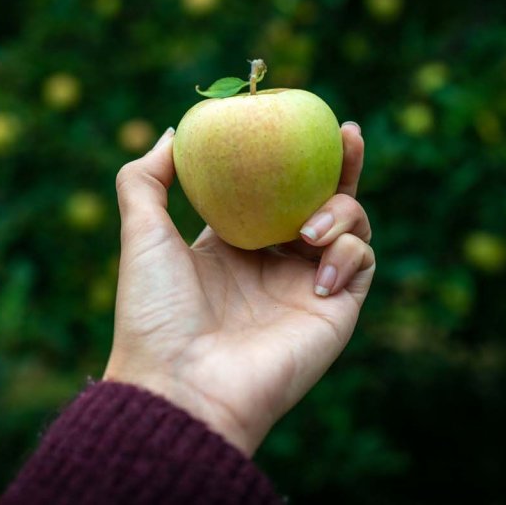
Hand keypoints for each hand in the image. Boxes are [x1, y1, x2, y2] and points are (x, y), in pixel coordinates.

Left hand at [103, 122, 374, 455]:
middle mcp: (276, 262)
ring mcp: (307, 286)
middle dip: (341, 164)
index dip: (292, 157)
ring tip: (309, 228)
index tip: (301, 118)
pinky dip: (348, 254)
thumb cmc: (155, 314)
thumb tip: (172, 132)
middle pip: (323, 199)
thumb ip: (147, 179)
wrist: (181, 387)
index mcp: (234, 244)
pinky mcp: (335, 311)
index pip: (275, 189)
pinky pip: (363, 264)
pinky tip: (316, 272)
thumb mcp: (142, 235)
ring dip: (341, 211)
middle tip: (344, 132)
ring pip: (351, 226)